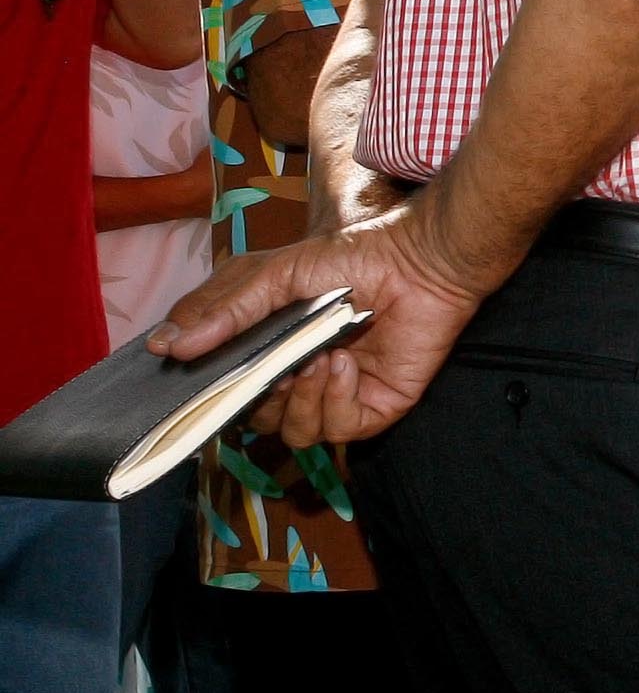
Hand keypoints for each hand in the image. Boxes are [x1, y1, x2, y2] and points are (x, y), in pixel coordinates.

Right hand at [149, 197, 486, 447]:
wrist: (419, 260)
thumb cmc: (350, 260)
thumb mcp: (272, 276)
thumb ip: (221, 311)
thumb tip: (165, 345)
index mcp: (268, 354)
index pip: (223, 393)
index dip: (205, 397)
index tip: (186, 388)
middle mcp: (298, 381)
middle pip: (252, 420)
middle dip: (254, 397)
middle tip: (268, 366)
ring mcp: (335, 398)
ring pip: (292, 433)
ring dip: (298, 399)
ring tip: (314, 358)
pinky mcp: (374, 409)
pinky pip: (337, 430)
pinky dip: (334, 399)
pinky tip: (344, 364)